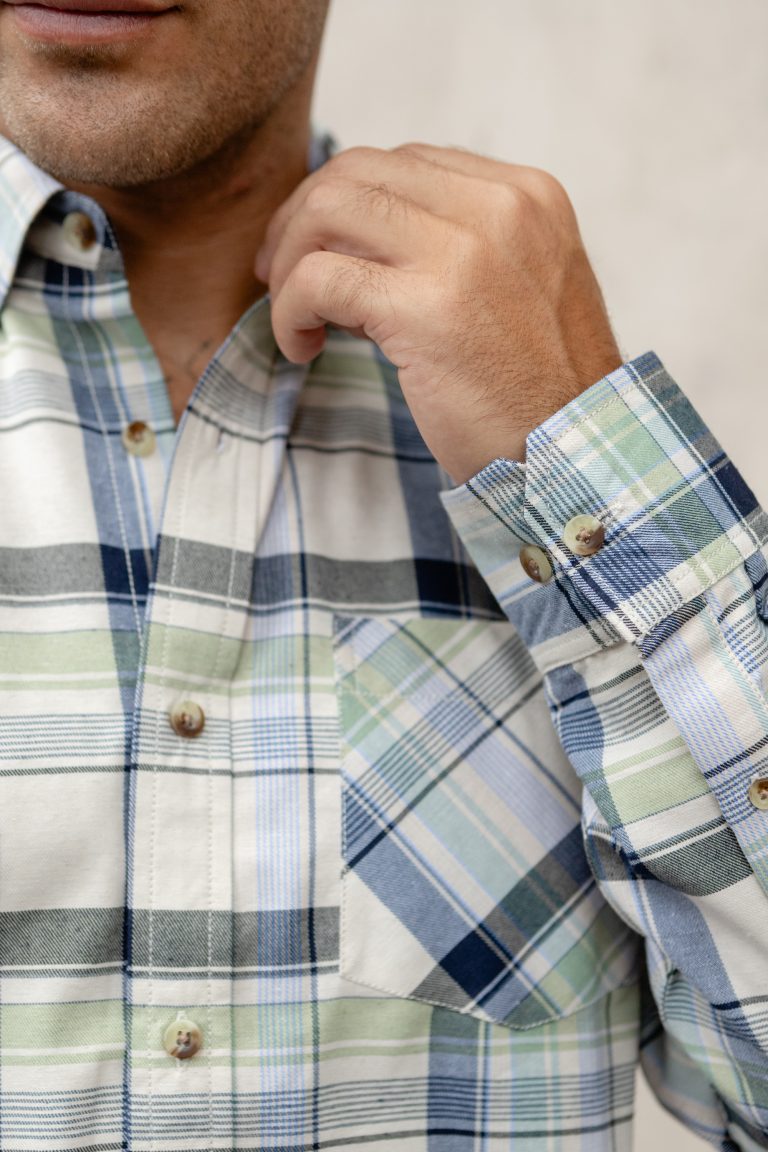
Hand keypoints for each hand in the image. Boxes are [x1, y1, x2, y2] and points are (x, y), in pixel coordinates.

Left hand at [256, 144, 621, 482]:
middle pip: (357, 172)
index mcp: (525, 196)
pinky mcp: (425, 310)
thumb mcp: (518, 289)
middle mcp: (499, 208)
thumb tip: (354, 242)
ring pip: (328, 208)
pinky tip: (300, 348)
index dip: (344, 200)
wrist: (573, 456)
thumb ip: (455, 247)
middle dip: (300, 220)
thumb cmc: (537, 390)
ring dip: (290, 262)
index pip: (404, 162)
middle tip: (280, 275)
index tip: (318, 248)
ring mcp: (464, 253)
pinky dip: (289, 312)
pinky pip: (317, 279)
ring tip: (294, 316)